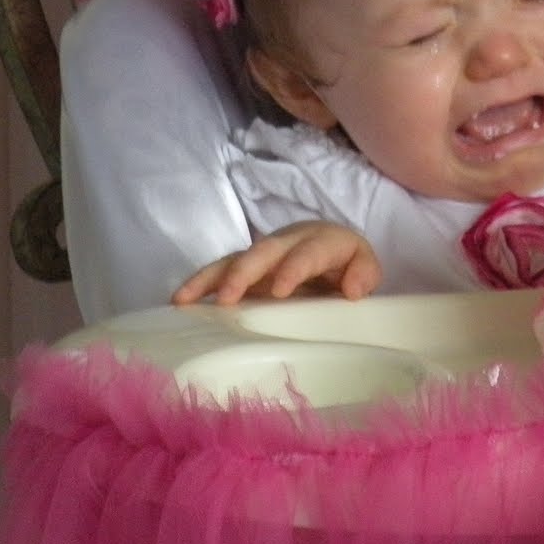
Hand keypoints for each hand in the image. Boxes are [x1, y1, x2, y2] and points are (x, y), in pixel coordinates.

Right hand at [171, 221, 382, 305]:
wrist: (330, 250)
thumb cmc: (347, 265)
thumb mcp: (365, 267)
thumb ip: (364, 274)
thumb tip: (351, 290)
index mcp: (321, 241)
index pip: (308, 252)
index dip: (294, 268)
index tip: (279, 291)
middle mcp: (287, 242)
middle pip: (264, 251)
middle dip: (244, 272)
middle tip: (228, 297)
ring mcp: (263, 255)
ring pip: (234, 260)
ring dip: (211, 278)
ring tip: (184, 298)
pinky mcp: (245, 268)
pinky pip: (220, 272)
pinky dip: (200, 285)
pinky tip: (179, 302)